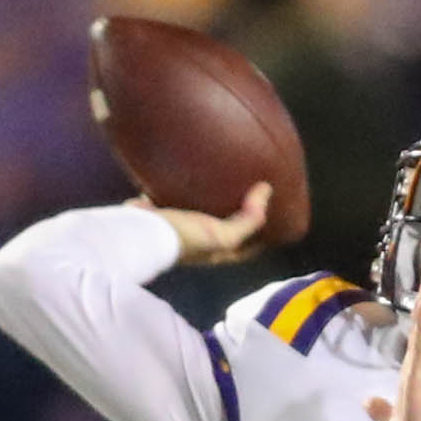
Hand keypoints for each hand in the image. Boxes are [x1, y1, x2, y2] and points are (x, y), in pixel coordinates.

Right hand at [146, 180, 271, 266]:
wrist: (140, 231)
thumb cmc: (183, 238)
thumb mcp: (222, 236)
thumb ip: (247, 220)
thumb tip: (266, 190)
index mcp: (215, 252)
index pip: (248, 246)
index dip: (265, 234)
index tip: (281, 213)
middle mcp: (199, 240)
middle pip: (226, 226)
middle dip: (240, 212)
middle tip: (255, 187)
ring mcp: (179, 225)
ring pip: (203, 209)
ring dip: (213, 197)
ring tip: (226, 174)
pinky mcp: (162, 209)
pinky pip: (179, 194)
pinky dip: (186, 185)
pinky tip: (193, 168)